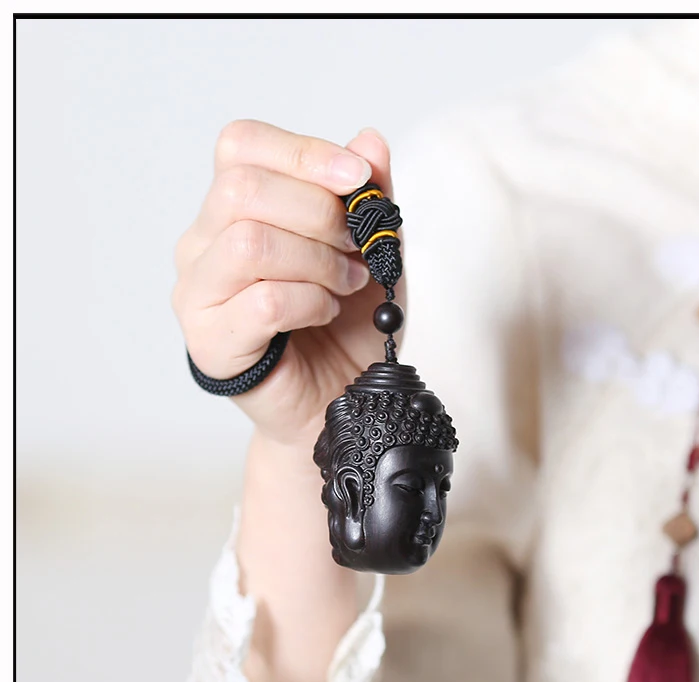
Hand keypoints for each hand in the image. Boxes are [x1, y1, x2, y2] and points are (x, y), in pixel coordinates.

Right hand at [172, 121, 402, 446]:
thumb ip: (369, 195)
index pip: (242, 145)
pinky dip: (311, 302)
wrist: (341, 395)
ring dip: (318, 261)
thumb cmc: (347, 320)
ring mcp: (198, 292)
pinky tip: (326, 312)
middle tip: (356, 247)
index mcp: (235, 207)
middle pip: (242, 189)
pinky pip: (262, 300)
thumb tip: (369, 140)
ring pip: (249, 242)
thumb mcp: (372, 248)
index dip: (304, 153)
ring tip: (345, 284)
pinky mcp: (209, 341)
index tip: (359, 178)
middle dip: (320, 214)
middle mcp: (203, 242)